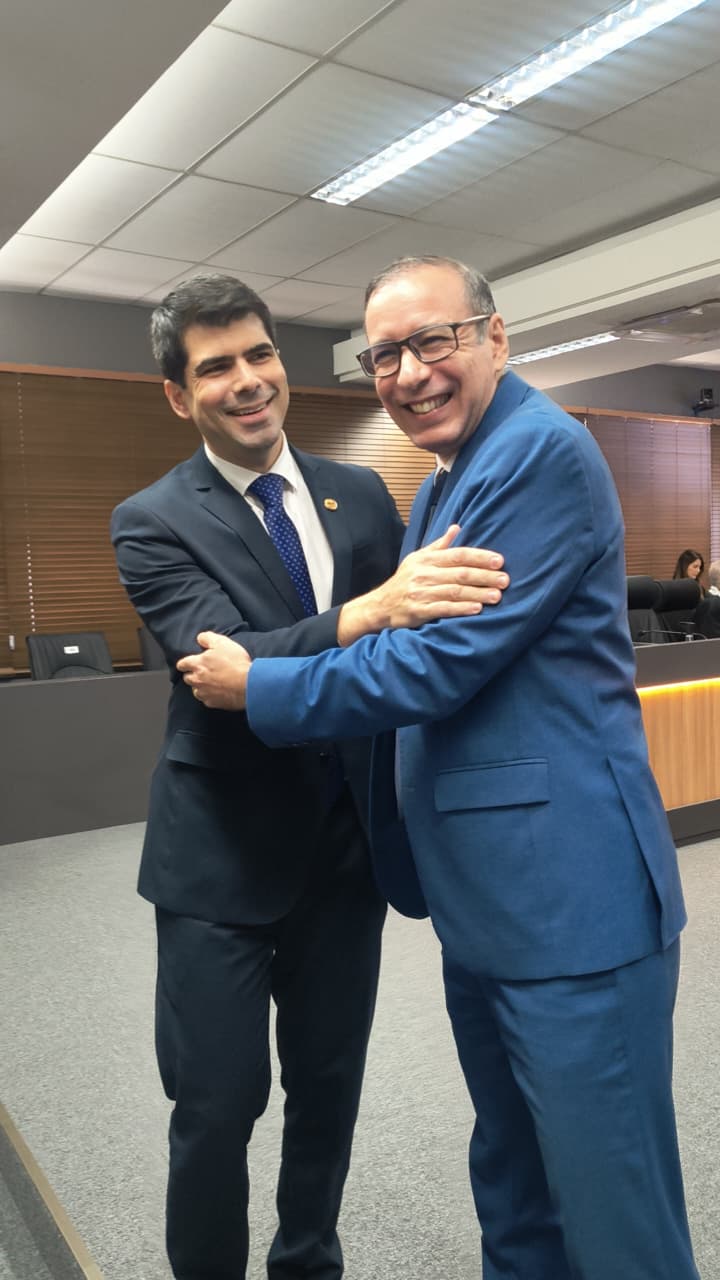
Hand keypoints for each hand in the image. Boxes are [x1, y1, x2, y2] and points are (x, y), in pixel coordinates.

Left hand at [176, 632, 250, 709]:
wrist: (248, 684)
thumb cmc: (236, 663)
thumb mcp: (223, 643)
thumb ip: (208, 638)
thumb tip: (200, 638)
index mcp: (197, 664)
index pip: (182, 664)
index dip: (184, 663)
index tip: (187, 664)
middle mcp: (197, 680)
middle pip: (187, 678)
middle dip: (192, 675)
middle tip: (202, 672)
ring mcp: (204, 693)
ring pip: (196, 691)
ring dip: (200, 687)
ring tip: (211, 683)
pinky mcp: (212, 703)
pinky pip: (207, 700)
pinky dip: (210, 696)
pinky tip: (219, 692)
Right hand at [337, 525, 508, 644]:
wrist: (380, 605)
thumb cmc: (404, 581)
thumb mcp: (418, 559)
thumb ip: (439, 546)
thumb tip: (456, 527)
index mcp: (427, 560)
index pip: (457, 555)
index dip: (480, 557)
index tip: (499, 561)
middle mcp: (424, 574)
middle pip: (460, 573)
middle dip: (484, 576)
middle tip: (505, 580)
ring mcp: (420, 593)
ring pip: (454, 591)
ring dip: (478, 593)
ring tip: (497, 596)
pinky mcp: (418, 611)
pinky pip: (443, 609)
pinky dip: (461, 608)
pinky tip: (477, 609)